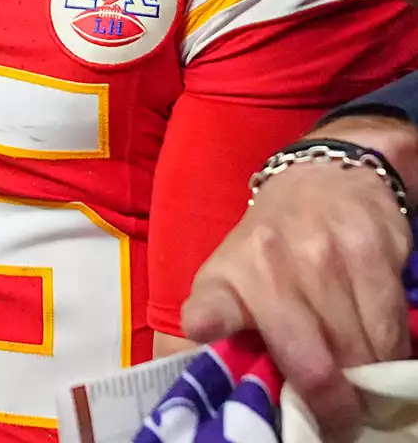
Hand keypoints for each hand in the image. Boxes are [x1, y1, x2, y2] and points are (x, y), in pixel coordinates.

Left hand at [180, 115, 416, 441]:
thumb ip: (224, 322)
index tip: (207, 335)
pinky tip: (382, 355)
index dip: (209, 325)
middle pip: (311, 363)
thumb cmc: (270, 245)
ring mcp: (324, 257)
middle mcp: (271, 265)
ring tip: (363, 394)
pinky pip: (391, 328)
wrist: (324, 180)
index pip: (211, 309)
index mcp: (229, 277)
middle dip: (331, 406)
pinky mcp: (373, 252)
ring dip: (367, 384)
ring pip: (360, 352)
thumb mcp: (231, 276)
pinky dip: (391, 354)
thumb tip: (216, 374)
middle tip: (339, 423)